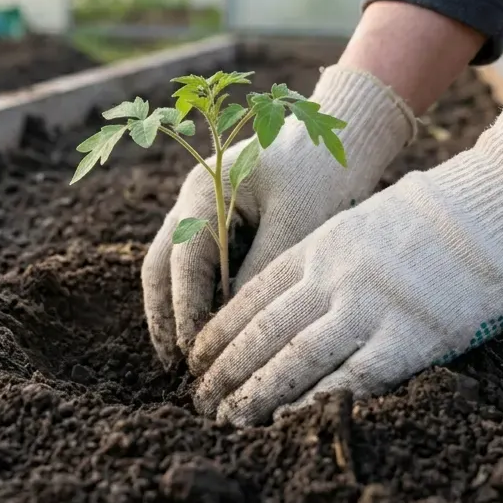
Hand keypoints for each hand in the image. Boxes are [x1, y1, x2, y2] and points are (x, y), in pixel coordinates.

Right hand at [141, 65, 416, 368]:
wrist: (339, 137)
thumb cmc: (322, 173)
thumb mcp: (296, 223)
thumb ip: (260, 270)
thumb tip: (230, 325)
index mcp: (204, 191)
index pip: (183, 260)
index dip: (184, 308)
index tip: (190, 351)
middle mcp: (192, 200)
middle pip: (162, 264)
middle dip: (165, 315)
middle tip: (175, 365)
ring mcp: (200, 210)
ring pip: (173, 267)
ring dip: (177, 309)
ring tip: (187, 358)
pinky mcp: (218, 222)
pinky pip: (197, 265)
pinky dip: (199, 296)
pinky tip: (213, 331)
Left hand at [188, 103, 502, 425]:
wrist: (501, 205)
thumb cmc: (437, 213)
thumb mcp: (365, 219)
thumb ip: (329, 256)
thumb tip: (299, 293)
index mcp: (323, 244)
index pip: (253, 294)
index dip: (221, 331)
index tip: (197, 358)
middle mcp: (336, 275)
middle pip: (264, 330)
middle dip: (226, 368)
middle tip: (200, 400)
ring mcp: (371, 306)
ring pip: (296, 357)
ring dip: (257, 393)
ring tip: (229, 419)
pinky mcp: (411, 338)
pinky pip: (353, 378)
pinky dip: (315, 403)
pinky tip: (289, 423)